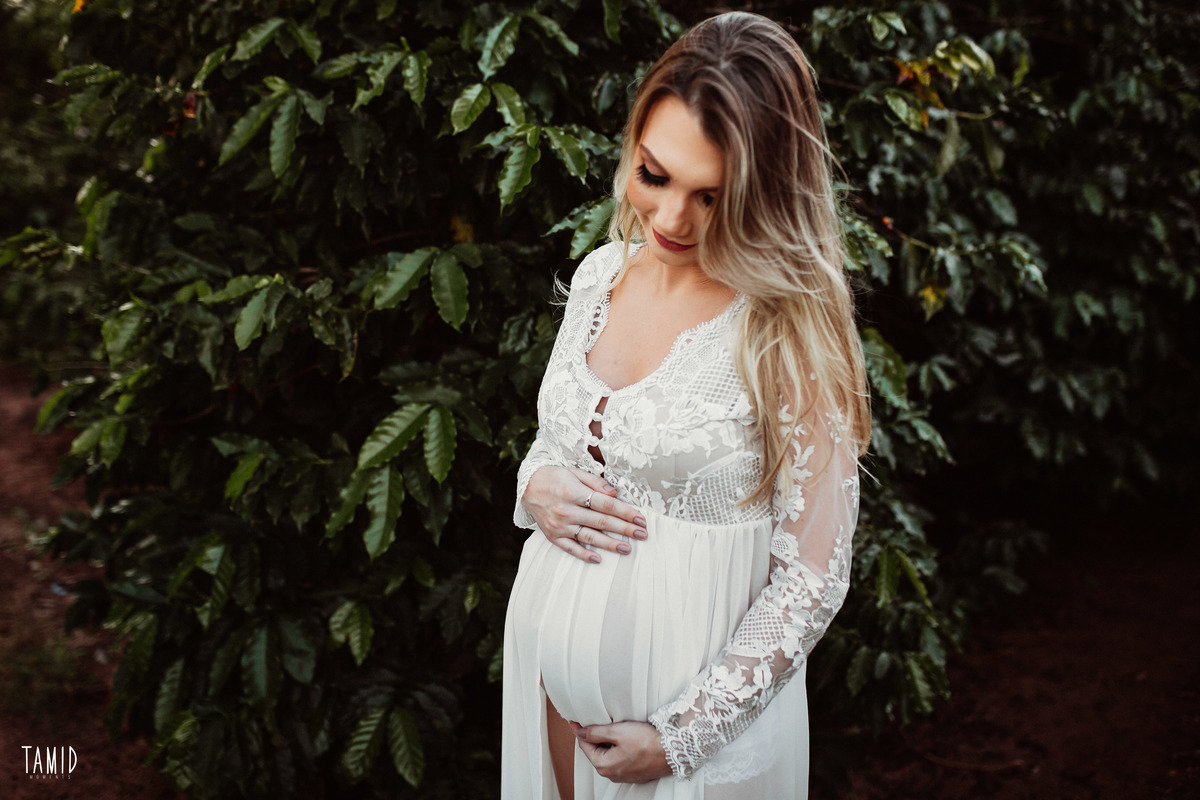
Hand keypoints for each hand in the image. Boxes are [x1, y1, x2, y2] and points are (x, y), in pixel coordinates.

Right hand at [521, 466, 646, 563]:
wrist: (527, 487)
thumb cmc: (555, 477)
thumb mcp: (574, 472)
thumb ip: (595, 482)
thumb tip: (615, 492)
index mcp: (573, 493)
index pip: (605, 504)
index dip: (625, 512)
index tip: (640, 518)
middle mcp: (566, 511)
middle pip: (601, 522)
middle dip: (624, 529)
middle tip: (642, 534)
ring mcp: (559, 526)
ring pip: (589, 537)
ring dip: (610, 544)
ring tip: (627, 548)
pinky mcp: (553, 536)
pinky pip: (570, 548)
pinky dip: (584, 554)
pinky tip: (598, 558)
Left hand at [571, 720, 672, 783]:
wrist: (673, 751)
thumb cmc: (647, 742)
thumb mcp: (617, 731)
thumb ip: (595, 732)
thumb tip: (580, 732)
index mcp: (604, 765)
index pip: (584, 745)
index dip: (579, 730)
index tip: (575, 720)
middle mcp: (612, 774)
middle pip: (596, 750)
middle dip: (595, 736)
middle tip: (597, 720)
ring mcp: (624, 775)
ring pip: (608, 754)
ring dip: (608, 741)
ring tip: (616, 727)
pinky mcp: (634, 772)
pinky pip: (620, 758)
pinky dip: (619, 747)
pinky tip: (627, 738)